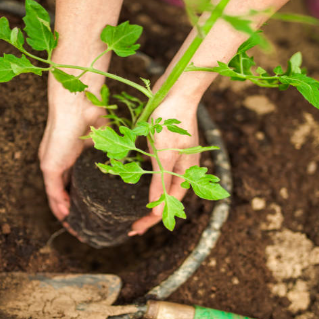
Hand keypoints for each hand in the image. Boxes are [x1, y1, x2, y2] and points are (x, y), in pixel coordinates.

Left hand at [39, 73, 105, 220]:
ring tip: (76, 228)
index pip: (77, 184)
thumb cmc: (95, 117)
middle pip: (65, 193)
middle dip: (74, 211)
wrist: (81, 104)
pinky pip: (54, 193)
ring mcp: (54, 166)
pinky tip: (68, 218)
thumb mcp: (107, 142)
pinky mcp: (50, 168)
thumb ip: (114, 156)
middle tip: (84, 226)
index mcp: (74, 158)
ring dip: (66, 214)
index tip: (93, 211)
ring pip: (57, 197)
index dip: (82, 199)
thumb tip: (128, 169)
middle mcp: (61, 164)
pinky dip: (60, 206)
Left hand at [130, 95, 199, 234]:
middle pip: (166, 197)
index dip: (153, 218)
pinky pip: (156, 170)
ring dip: (149, 197)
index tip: (135, 229)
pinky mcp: (165, 148)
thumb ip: (161, 180)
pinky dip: (147, 181)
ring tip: (133, 209)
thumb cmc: (172, 119)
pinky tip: (136, 183)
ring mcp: (174, 157)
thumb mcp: (164, 153)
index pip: (169, 203)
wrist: (176, 89)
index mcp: (185, 172)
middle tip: (132, 225)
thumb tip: (156, 207)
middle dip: (151, 211)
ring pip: (161, 185)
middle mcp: (181, 167)